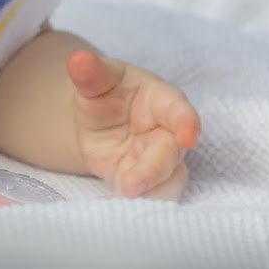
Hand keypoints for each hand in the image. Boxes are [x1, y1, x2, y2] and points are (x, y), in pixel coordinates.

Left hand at [67, 50, 199, 200]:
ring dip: (150, 195)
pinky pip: (150, 198)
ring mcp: (159, 160)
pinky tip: (112, 208)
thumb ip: (90, 73)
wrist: (95, 120)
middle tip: (130, 186)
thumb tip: (79, 60)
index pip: (179, 110)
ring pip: (168, 182)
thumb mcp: (96, 80)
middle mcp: (168, 133)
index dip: (186, 122)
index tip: (189, 135)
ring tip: (122, 199)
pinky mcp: (145, 182)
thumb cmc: (105, 92)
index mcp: (161, 100)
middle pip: (171, 154)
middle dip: (154, 171)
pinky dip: (134, 206)